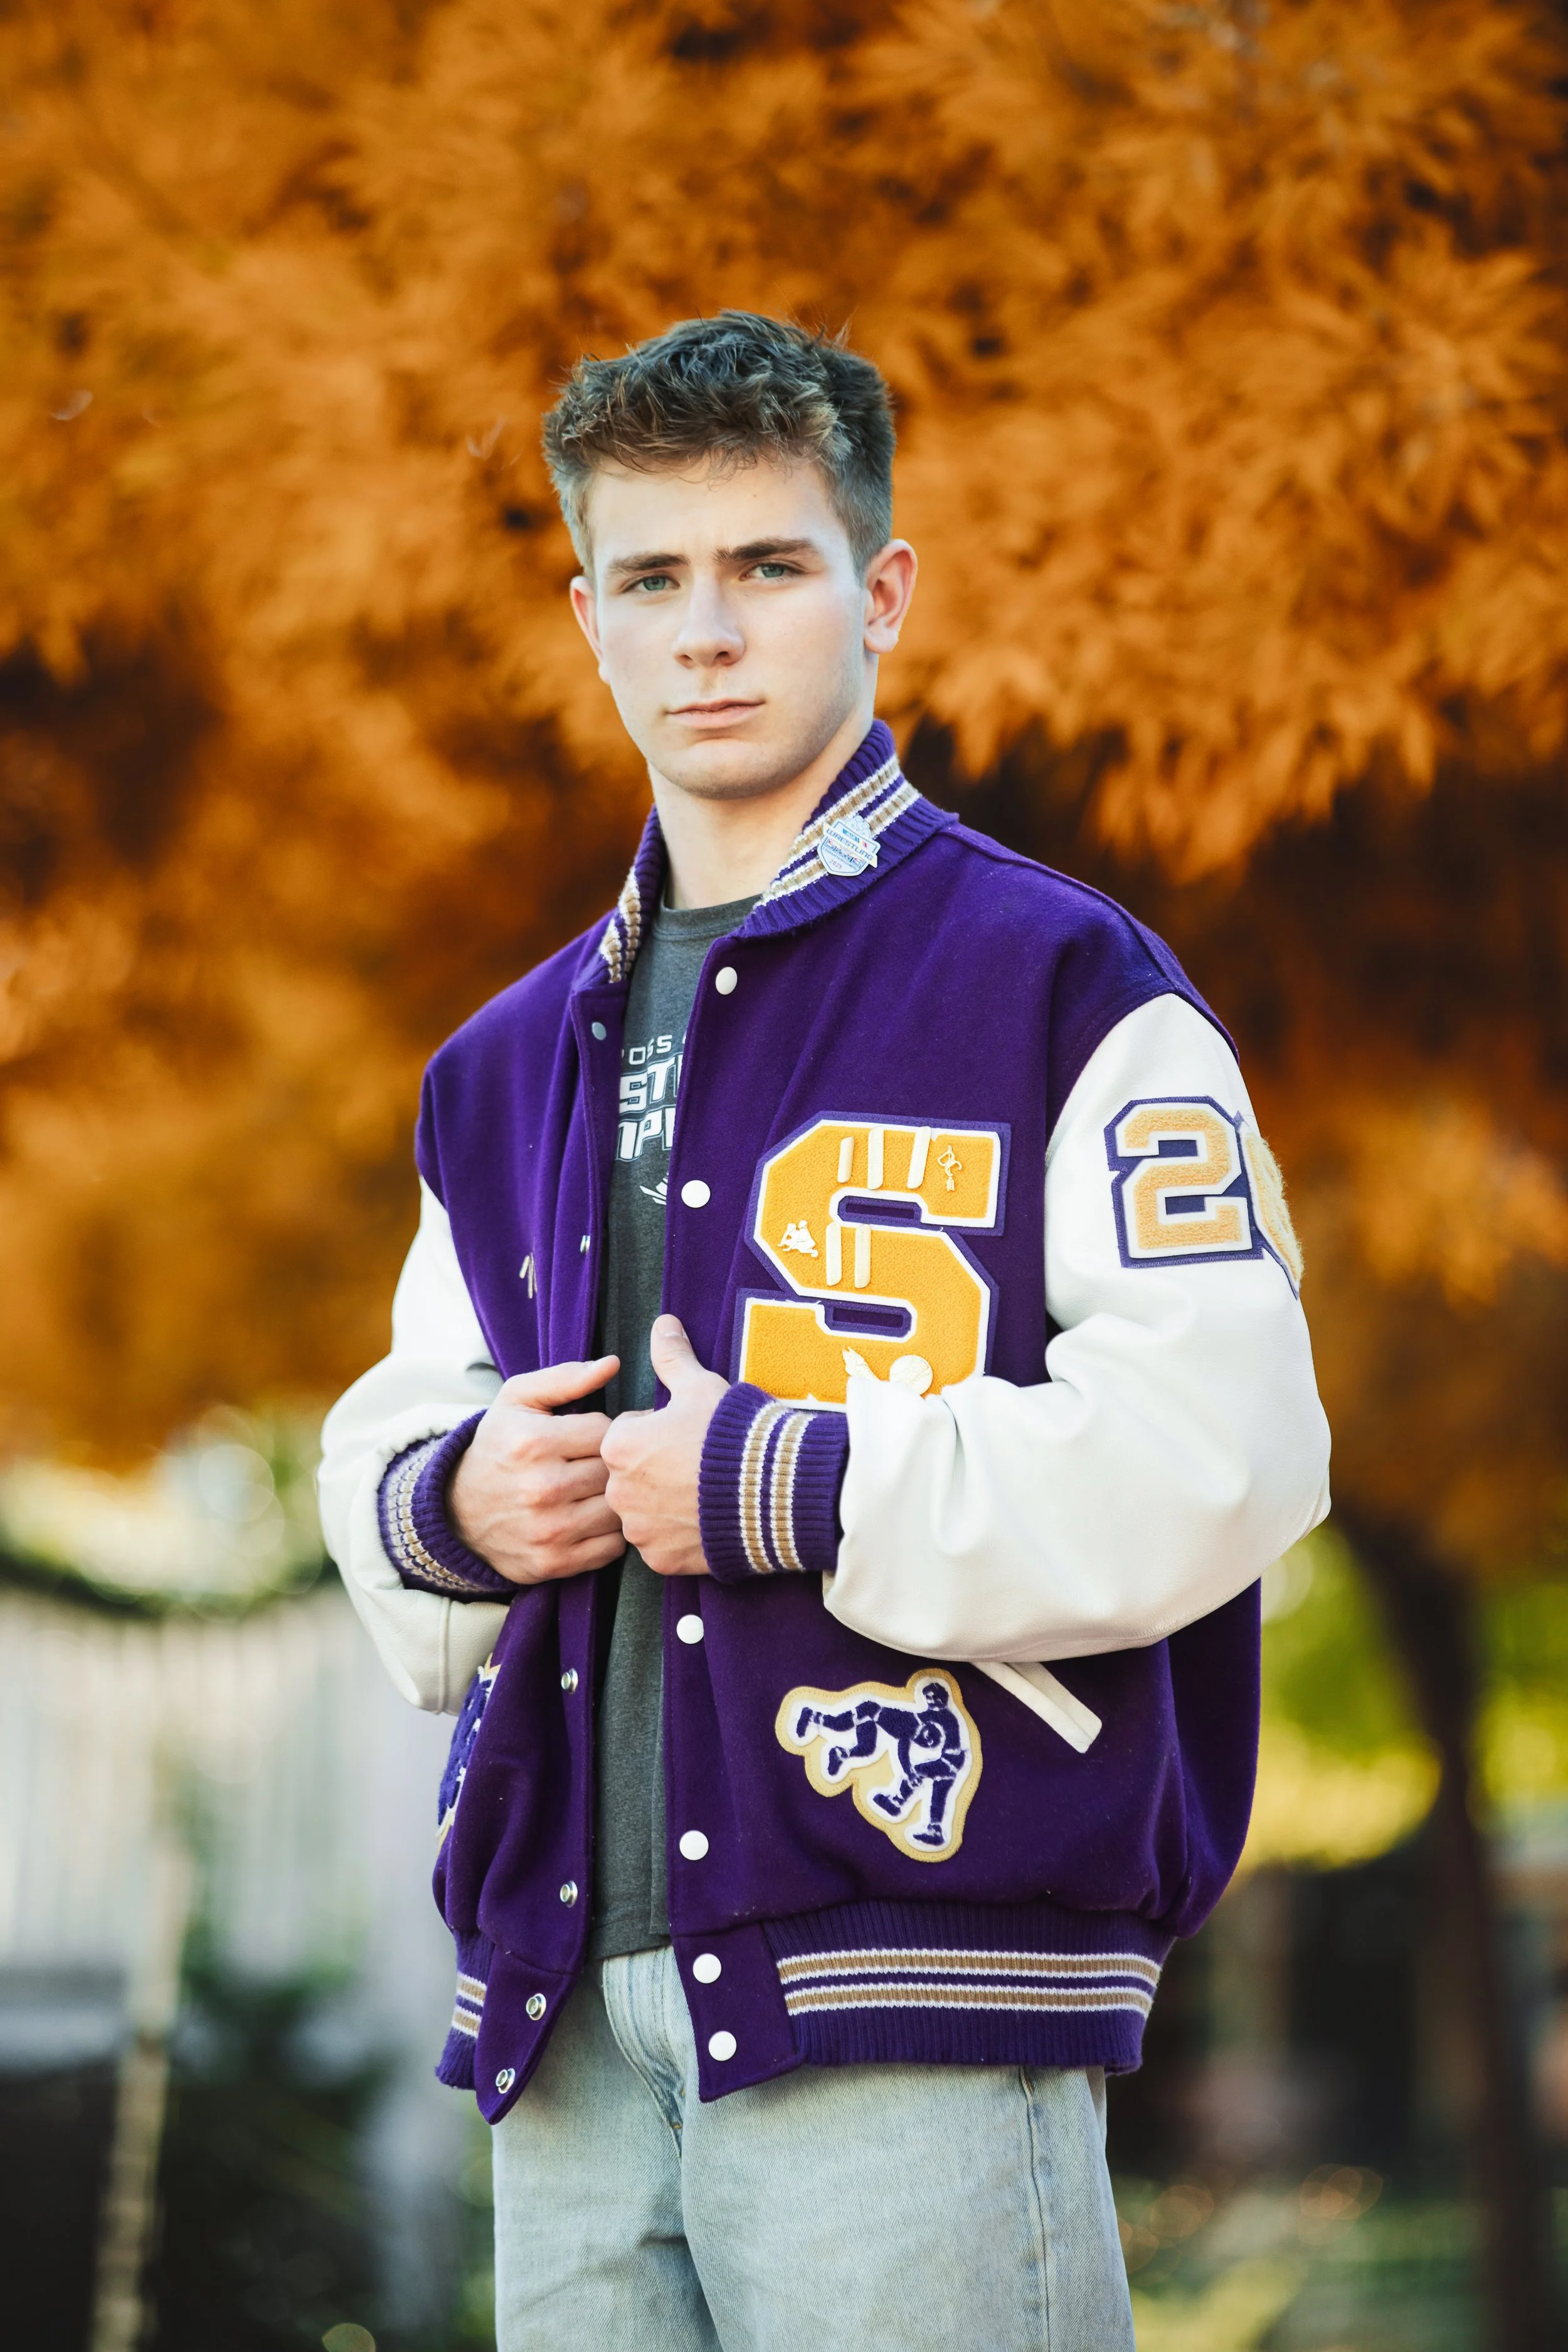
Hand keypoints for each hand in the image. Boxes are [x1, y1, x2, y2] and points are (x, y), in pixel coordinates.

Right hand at [449, 1355, 623, 1585]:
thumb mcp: (516, 1401)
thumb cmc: (498, 1448)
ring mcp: (549, 1530)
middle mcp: (542, 1488)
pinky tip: (593, 1518)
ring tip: (597, 1489)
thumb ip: (565, 1378)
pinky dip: (610, 1533)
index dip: (605, 1429)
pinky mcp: (555, 1563)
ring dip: (615, 1499)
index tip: (592, 1436)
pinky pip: (612, 1546)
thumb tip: (612, 1364)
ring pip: (618, 1508)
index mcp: (533, 1442)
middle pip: (614, 1470)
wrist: (457, 1513)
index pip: (606, 1429)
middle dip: (612, 1464)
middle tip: (599, 1463)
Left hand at [601, 1316, 727, 1576]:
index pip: (624, 1434)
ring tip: (705, 1491)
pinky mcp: (661, 1560)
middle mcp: (619, 1491)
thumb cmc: (733, 1433)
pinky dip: (678, 1535)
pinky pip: (660, 1544)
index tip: (685, 1433)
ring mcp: (640, 1530)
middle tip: (696, 1463)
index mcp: (619, 1446)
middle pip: (629, 1475)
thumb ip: (672, 1356)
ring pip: (642, 1511)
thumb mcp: (701, 1385)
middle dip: (654, 1469)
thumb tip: (662, 1323)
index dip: (656, 1430)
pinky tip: (706, 1519)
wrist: (773, 1490)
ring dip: (663, 1503)